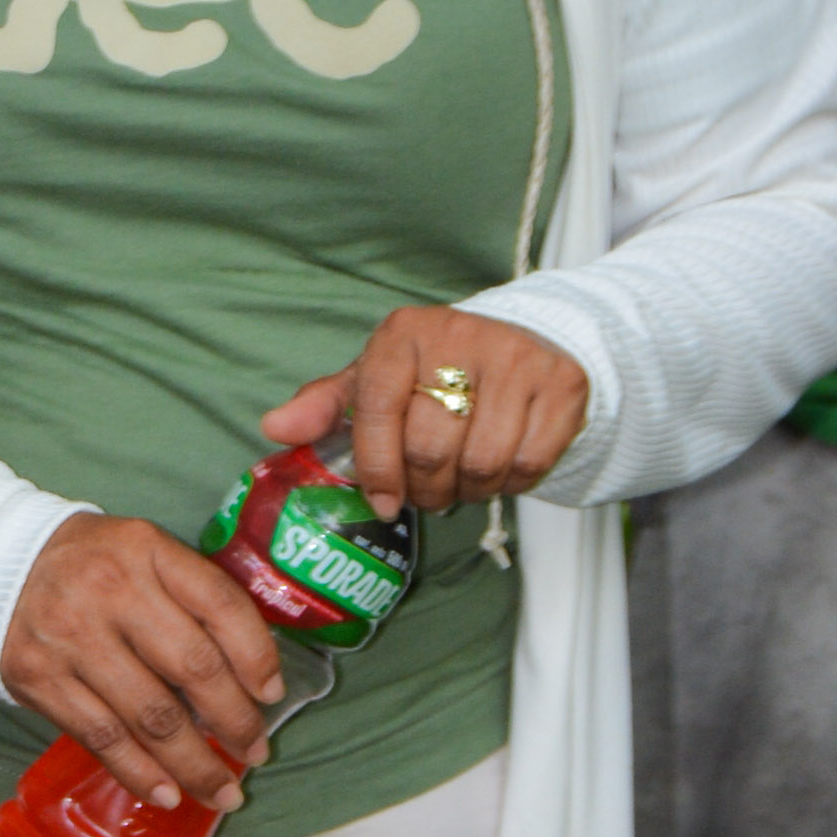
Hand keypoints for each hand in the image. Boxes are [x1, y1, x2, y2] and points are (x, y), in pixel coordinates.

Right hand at [0, 512, 284, 812]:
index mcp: (147, 551)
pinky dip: (139, 773)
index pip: (220, 604)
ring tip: (223, 792)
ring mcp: (70, 638)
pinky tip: (168, 794)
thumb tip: (251, 674)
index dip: (256, 656)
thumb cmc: (89, 567)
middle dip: (235, 721)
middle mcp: (110, 590)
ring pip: (150, 715)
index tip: (273, 695)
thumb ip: (192, 596)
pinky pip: (101, 738)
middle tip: (255, 754)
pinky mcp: (39, 679)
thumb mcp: (144, 554)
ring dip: (194, 765)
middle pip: (192, 667)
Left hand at [264, 302, 589, 517]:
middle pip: (430, 448)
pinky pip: (529, 464)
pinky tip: (499, 470)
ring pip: (481, 463)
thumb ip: (324, 406)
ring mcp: (517, 358)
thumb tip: (273, 428)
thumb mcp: (374, 380)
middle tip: (426, 493)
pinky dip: (510, 484)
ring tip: (460, 482)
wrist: (524, 341)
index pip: (377, 413)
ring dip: (467, 491)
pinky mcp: (562, 384)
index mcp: (402, 334)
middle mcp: (461, 337)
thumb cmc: (433, 371)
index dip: (376, 470)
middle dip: (423, 489)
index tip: (382, 501)